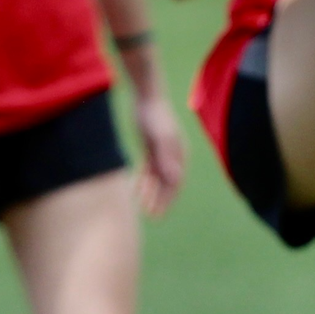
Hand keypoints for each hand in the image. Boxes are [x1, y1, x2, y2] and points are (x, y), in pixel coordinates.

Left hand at [132, 92, 186, 216]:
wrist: (146, 97)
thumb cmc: (155, 116)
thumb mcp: (160, 137)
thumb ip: (166, 157)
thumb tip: (175, 179)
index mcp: (179, 156)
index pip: (175, 184)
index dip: (167, 200)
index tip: (157, 214)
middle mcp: (173, 157)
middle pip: (166, 184)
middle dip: (158, 200)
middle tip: (148, 216)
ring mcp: (162, 153)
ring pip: (156, 178)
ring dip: (150, 192)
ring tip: (140, 207)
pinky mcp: (151, 148)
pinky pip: (148, 169)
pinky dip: (143, 180)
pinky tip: (134, 190)